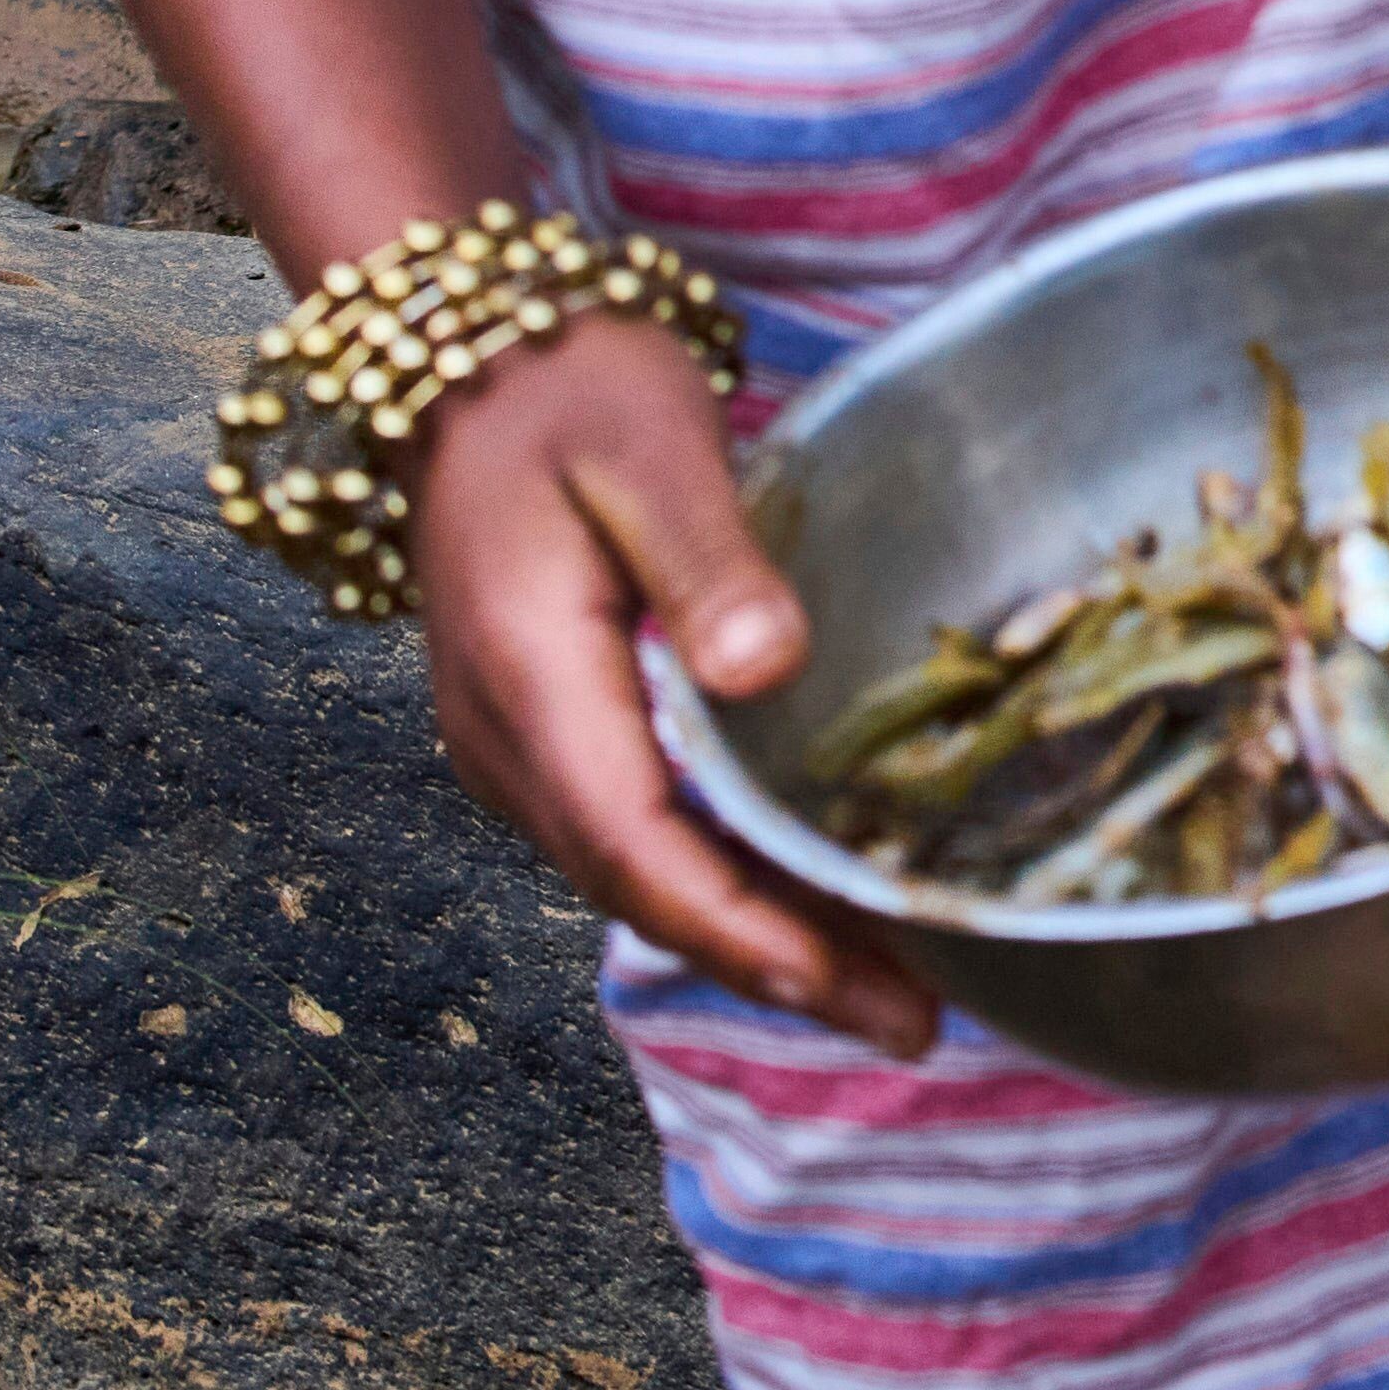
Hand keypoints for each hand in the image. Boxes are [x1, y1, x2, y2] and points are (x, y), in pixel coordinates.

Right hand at [416, 310, 937, 1055]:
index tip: (840, 980)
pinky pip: (641, 834)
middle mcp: (509, 741)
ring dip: (761, 937)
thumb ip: (709, 561)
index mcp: (530, 677)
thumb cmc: (574, 390)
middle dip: (778, 964)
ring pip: (644, 875)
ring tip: (900, 989)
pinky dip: (730, 881)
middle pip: (646, 887)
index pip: (633, 841)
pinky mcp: (551, 737)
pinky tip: (822, 899)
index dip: (737, 924)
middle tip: (917, 1024)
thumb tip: (764, 669)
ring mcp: (521, 748)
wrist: (471, 365)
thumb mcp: (651, 448)